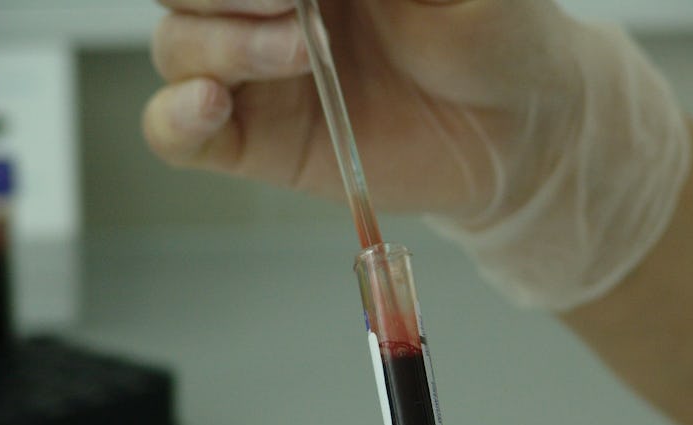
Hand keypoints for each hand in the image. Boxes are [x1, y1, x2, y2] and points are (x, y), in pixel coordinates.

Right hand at [143, 0, 575, 216]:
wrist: (517, 136)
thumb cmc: (496, 38)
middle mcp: (272, 7)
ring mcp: (258, 76)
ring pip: (176, 45)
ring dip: (222, 43)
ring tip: (300, 53)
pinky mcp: (259, 142)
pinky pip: (177, 134)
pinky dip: (175, 118)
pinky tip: (208, 105)